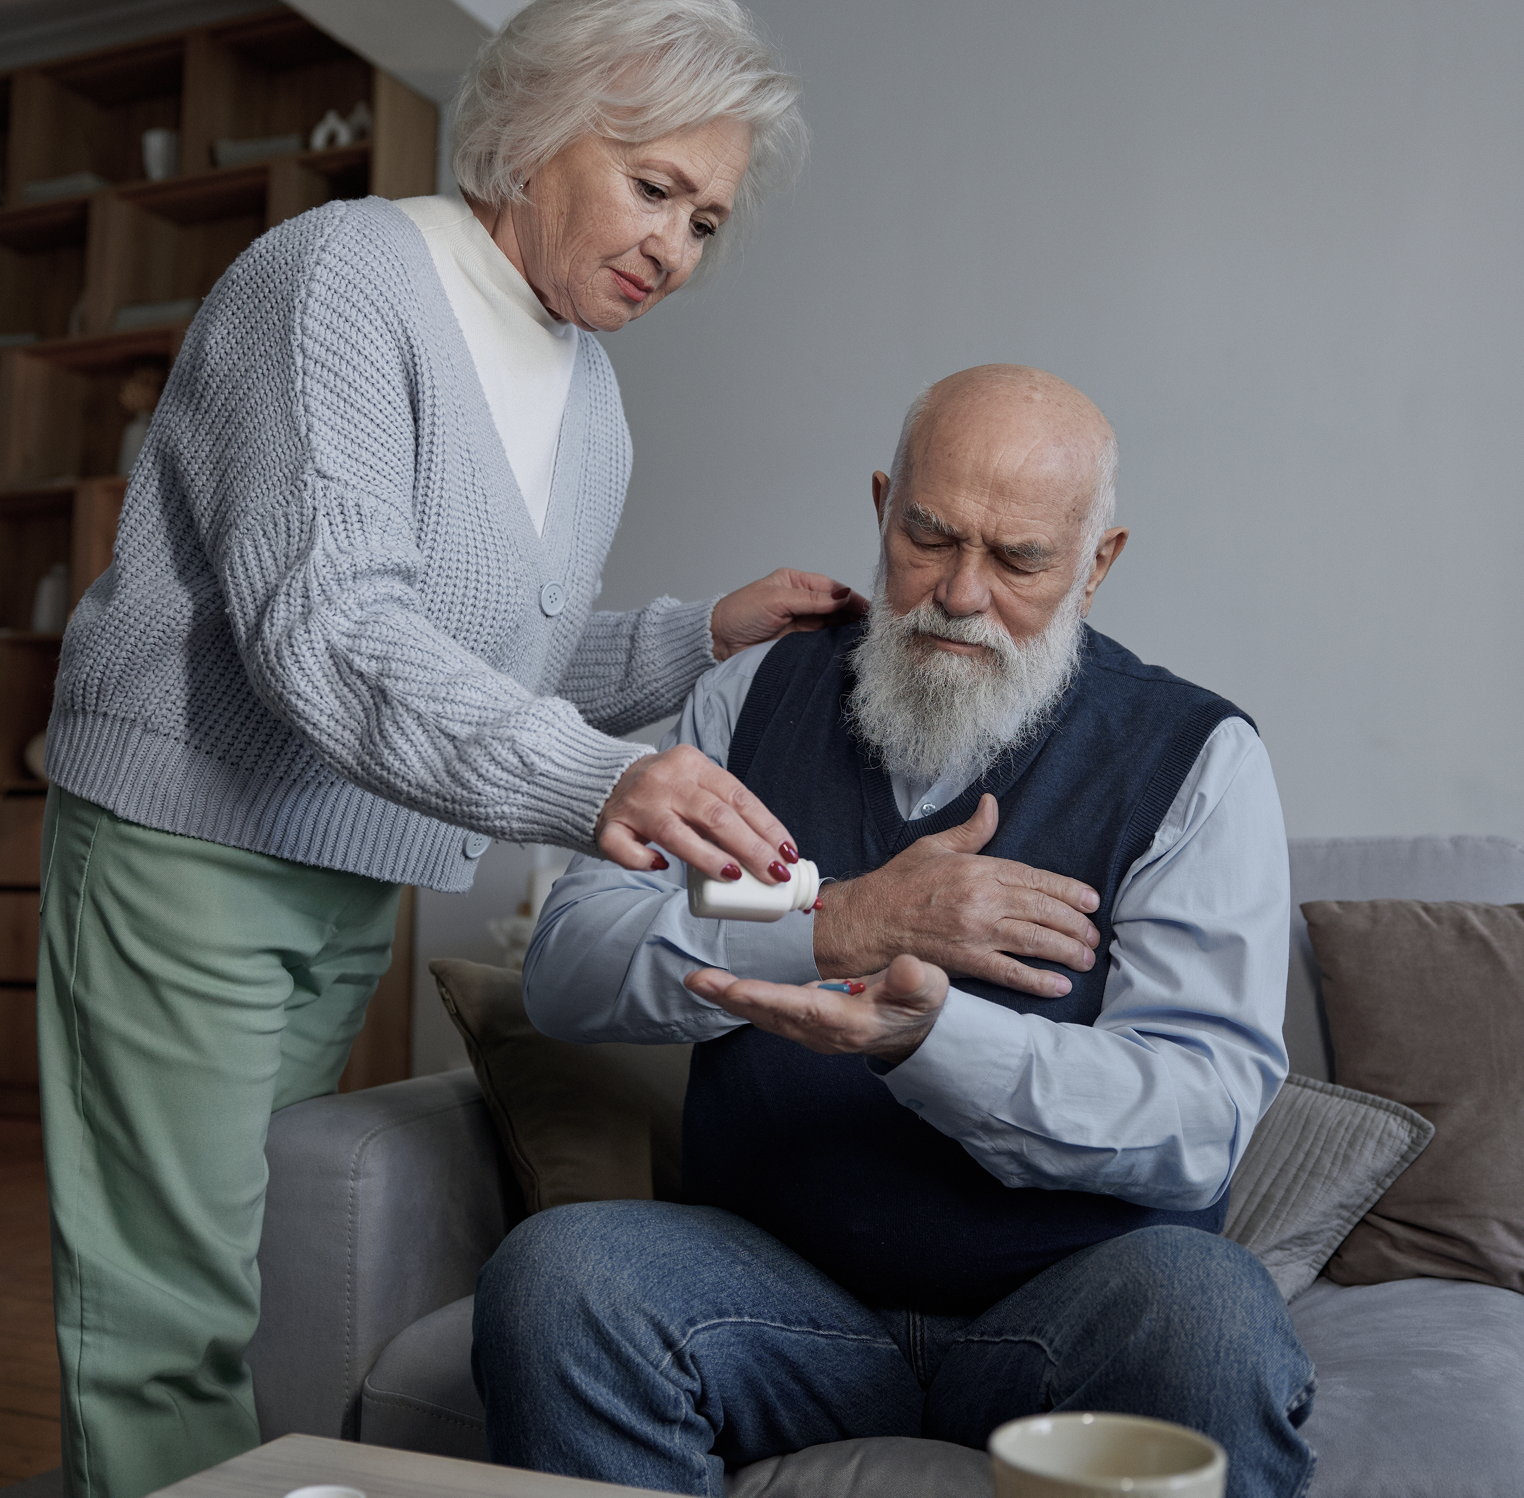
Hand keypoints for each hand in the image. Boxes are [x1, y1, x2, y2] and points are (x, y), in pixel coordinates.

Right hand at [596, 742, 799, 883]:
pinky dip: (643, 860)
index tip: (789, 853)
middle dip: (750, 847)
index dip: (767, 827)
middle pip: (715, 815)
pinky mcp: (611, 826)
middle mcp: (666, 781)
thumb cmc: (664, 789)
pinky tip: (660, 868)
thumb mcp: (696, 783)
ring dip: (708, 857)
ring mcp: (636, 804)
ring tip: (734, 876)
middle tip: (774, 873)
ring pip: (674, 833)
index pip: (739, 796)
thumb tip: (771, 851)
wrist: (603, 778)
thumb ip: (723, 807)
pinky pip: (625, 847)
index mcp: (693, 765)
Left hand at [685, 953, 948, 1064]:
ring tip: (699, 980)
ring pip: (763, 1015)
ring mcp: (811, 1031)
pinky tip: (720, 987)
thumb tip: (907, 968)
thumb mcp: (929, 990)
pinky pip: (767, 1012)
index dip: (767, 998)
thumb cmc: (920, 1004)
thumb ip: (916, 980)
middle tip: (697, 979)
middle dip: (732, 998)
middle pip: (770, 1015)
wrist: (917, 1032)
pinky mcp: (805, 1023)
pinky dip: (742, 1000)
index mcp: (848, 1022)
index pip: (802, 1008)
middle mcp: (822, 1032)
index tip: (735, 989)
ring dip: (730, 999)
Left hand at [710, 568, 868, 661]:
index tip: (869, 608)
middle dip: (854, 615)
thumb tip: (843, 596)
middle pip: (836, 607)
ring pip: (832, 626)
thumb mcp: (776, 600)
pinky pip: (822, 643)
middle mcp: (802, 602)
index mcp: (796, 583)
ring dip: (847, 631)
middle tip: (873, 625)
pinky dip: (835, 645)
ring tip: (865, 637)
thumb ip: (811, 599)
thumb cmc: (739, 613)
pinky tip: (847, 647)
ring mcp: (801, 623)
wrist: (718, 642)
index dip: (850, 598)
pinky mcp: (798, 643)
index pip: (831, 588)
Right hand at [813, 794, 1101, 997]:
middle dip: (1075, 924)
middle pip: (1043, 910)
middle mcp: (982, 898)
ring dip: (1066, 951)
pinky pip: (1010, 972)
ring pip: (1034, 940)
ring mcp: (976, 931)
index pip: (1035, 878)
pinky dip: (1037, 980)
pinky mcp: (965, 961)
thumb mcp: (934, 846)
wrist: (865, 920)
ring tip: (1085, 958)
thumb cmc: (898, 884)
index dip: (1068, 891)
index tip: (1091, 901)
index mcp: (978, 868)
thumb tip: (992, 804)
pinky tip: (1059, 986)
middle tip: (1094, 935)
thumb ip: (971, 830)